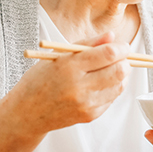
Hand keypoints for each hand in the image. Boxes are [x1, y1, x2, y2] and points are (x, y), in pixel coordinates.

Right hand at [5, 32, 129, 136]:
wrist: (27, 113)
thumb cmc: (40, 80)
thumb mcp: (58, 55)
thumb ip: (88, 43)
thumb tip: (112, 36)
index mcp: (69, 66)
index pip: (108, 54)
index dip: (121, 48)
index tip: (122, 46)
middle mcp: (79, 87)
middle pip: (119, 71)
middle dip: (125, 61)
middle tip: (120, 57)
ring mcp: (86, 104)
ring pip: (120, 85)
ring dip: (121, 75)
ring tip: (110, 69)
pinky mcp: (90, 115)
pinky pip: (112, 99)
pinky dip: (112, 88)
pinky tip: (100, 84)